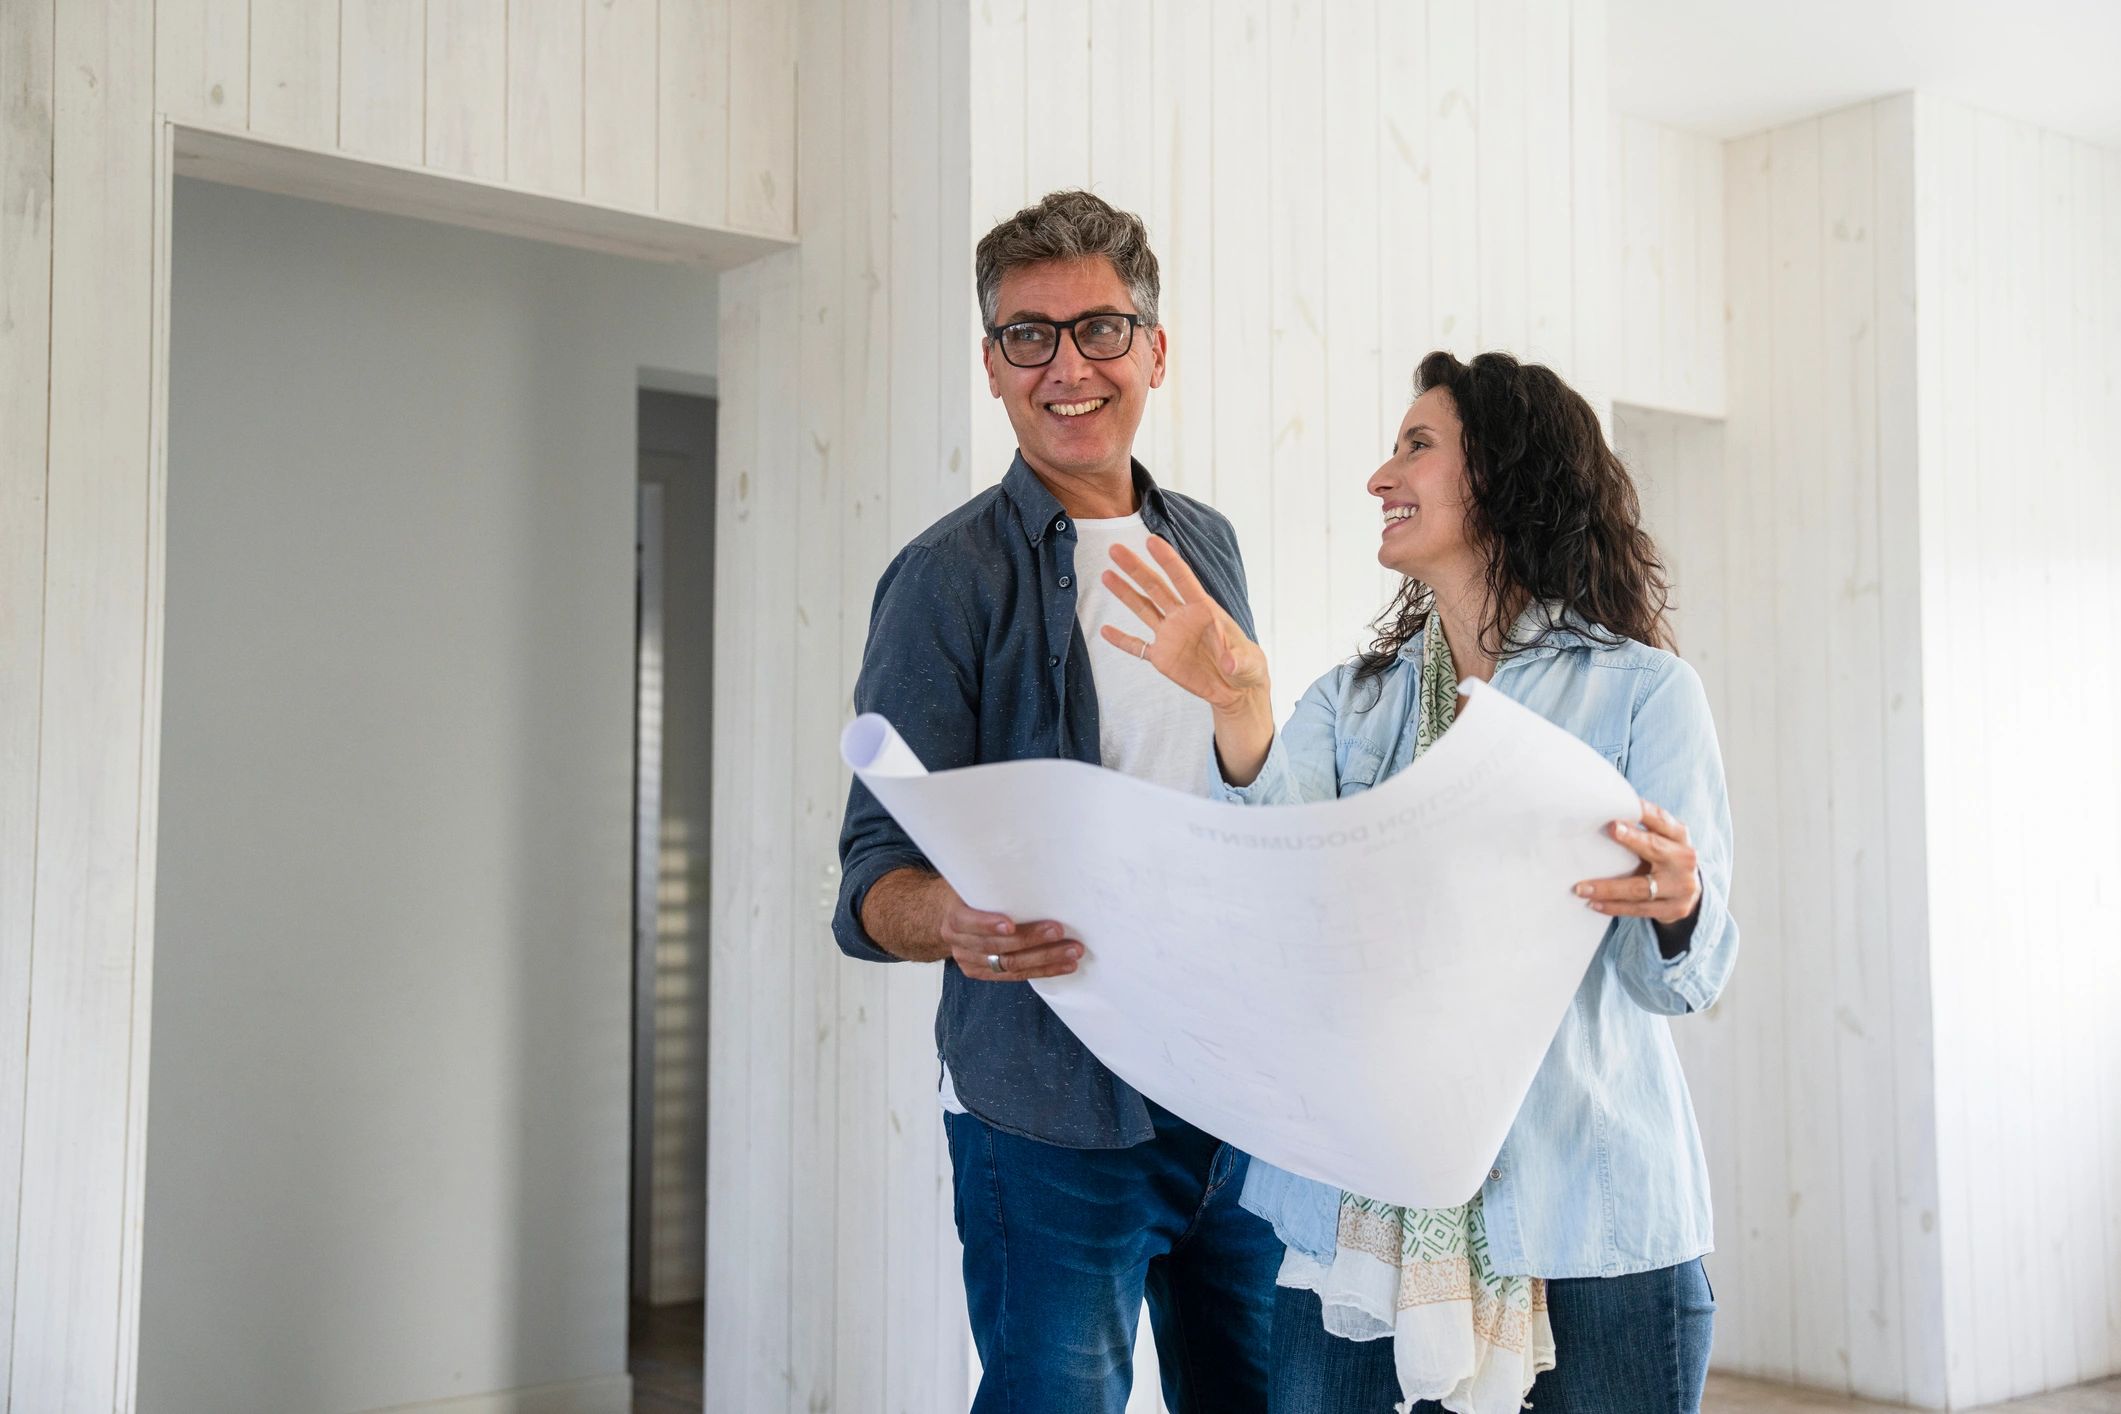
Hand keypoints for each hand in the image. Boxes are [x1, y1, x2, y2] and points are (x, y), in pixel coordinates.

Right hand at [937, 885, 1082, 982]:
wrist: (948, 915)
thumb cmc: (970, 894)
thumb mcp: (972, 882)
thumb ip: (991, 882)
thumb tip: (1031, 864)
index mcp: (954, 917)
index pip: (968, 922)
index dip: (988, 925)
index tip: (1011, 925)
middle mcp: (960, 943)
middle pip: (997, 947)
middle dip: (1031, 940)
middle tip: (1058, 931)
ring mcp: (972, 961)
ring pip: (1010, 965)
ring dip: (1045, 959)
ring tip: (1071, 952)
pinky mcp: (985, 973)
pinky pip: (1017, 976)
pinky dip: (1043, 970)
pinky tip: (1065, 965)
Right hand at [1098, 536, 1268, 713]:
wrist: (1235, 689)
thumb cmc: (1247, 668)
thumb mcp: (1248, 663)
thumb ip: (1237, 659)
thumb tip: (1230, 662)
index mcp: (1204, 610)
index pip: (1183, 579)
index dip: (1167, 560)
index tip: (1151, 540)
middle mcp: (1183, 617)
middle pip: (1155, 587)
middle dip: (1136, 568)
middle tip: (1115, 549)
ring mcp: (1170, 636)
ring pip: (1143, 609)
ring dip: (1125, 593)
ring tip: (1106, 575)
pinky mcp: (1163, 657)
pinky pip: (1138, 647)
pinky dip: (1122, 640)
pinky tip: (1104, 631)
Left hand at [1572, 799, 1701, 922]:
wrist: (1690, 892)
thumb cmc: (1664, 857)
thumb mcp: (1662, 839)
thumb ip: (1642, 829)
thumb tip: (1602, 816)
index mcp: (1679, 836)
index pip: (1661, 820)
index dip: (1644, 813)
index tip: (1621, 811)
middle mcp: (1684, 859)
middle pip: (1655, 848)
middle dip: (1633, 839)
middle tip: (1610, 830)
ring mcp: (1681, 886)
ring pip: (1639, 888)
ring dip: (1608, 888)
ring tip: (1581, 888)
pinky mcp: (1674, 909)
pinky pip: (1639, 909)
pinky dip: (1614, 907)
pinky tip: (1594, 904)